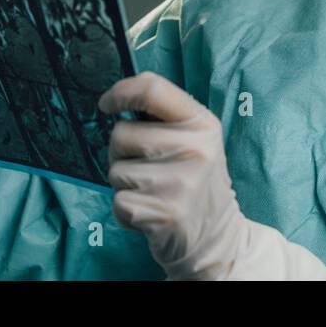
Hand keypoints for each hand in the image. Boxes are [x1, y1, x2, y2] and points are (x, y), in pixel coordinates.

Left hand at [99, 72, 247, 279]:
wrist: (218, 237)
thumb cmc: (195, 180)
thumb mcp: (196, 139)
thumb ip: (165, 116)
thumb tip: (119, 97)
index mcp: (203, 123)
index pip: (153, 89)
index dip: (121, 92)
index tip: (107, 105)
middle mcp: (196, 149)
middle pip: (121, 133)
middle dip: (120, 151)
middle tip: (145, 167)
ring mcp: (181, 183)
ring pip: (115, 170)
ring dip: (123, 184)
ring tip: (151, 192)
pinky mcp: (165, 214)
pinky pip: (118, 202)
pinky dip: (125, 211)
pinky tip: (149, 213)